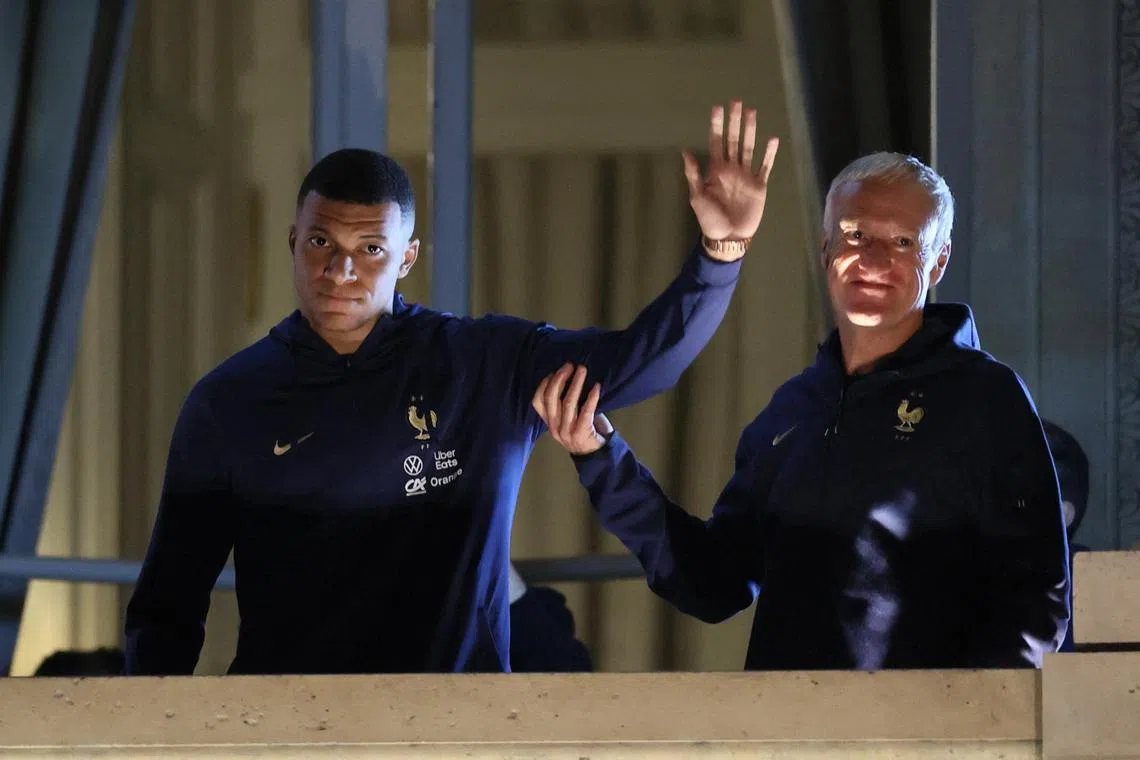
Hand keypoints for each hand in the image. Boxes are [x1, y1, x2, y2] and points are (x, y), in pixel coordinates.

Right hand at [532, 364, 614, 455]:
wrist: (597, 456)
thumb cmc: (584, 431)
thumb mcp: (569, 419)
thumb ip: (565, 403)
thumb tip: (569, 376)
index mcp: (550, 423)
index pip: (537, 402)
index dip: (544, 385)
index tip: (554, 371)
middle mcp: (554, 427)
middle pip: (551, 399)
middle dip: (560, 379)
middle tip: (570, 366)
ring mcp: (567, 432)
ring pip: (568, 403)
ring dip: (576, 383)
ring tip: (582, 370)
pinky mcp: (582, 433)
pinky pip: (586, 412)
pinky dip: (591, 397)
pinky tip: (596, 387)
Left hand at [683, 100, 779, 255]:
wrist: (728, 237)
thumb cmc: (710, 219)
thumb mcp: (697, 196)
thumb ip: (694, 174)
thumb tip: (685, 152)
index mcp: (716, 170)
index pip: (716, 142)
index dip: (717, 126)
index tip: (717, 108)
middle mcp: (732, 168)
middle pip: (734, 139)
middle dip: (734, 121)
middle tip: (736, 102)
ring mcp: (746, 175)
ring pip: (749, 147)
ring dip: (751, 130)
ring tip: (752, 113)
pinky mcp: (759, 185)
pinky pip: (765, 166)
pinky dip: (769, 153)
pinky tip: (772, 139)